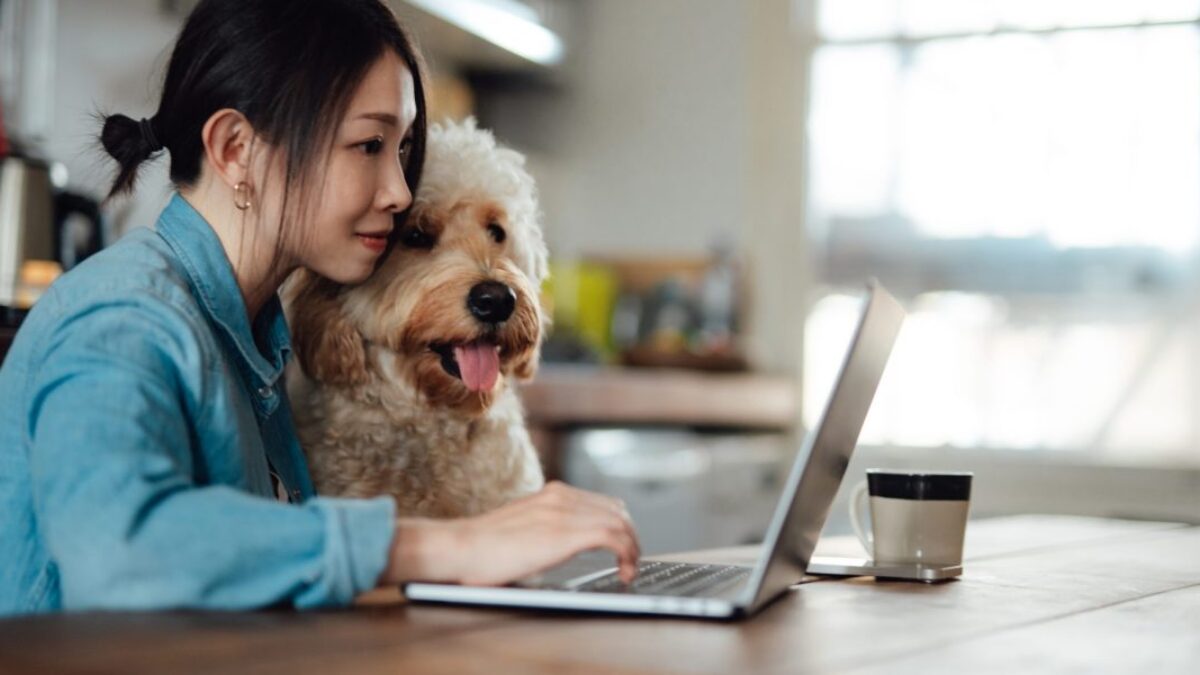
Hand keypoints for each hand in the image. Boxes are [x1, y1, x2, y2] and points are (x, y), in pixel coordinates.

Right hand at [379, 481, 640, 586]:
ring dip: (633, 548)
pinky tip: (623, 573)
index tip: (621, 550)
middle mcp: (561, 496)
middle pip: (618, 510)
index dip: (619, 526)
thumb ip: (544, 528)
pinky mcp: (566, 532)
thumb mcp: (521, 528)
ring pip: (621, 522)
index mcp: (551, 493)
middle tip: (630, 563)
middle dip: (631, 537)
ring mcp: (564, 511)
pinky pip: (615, 537)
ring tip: (629, 571)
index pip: (602, 502)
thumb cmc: (481, 549)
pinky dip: (628, 555)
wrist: (460, 548)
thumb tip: (557, 545)